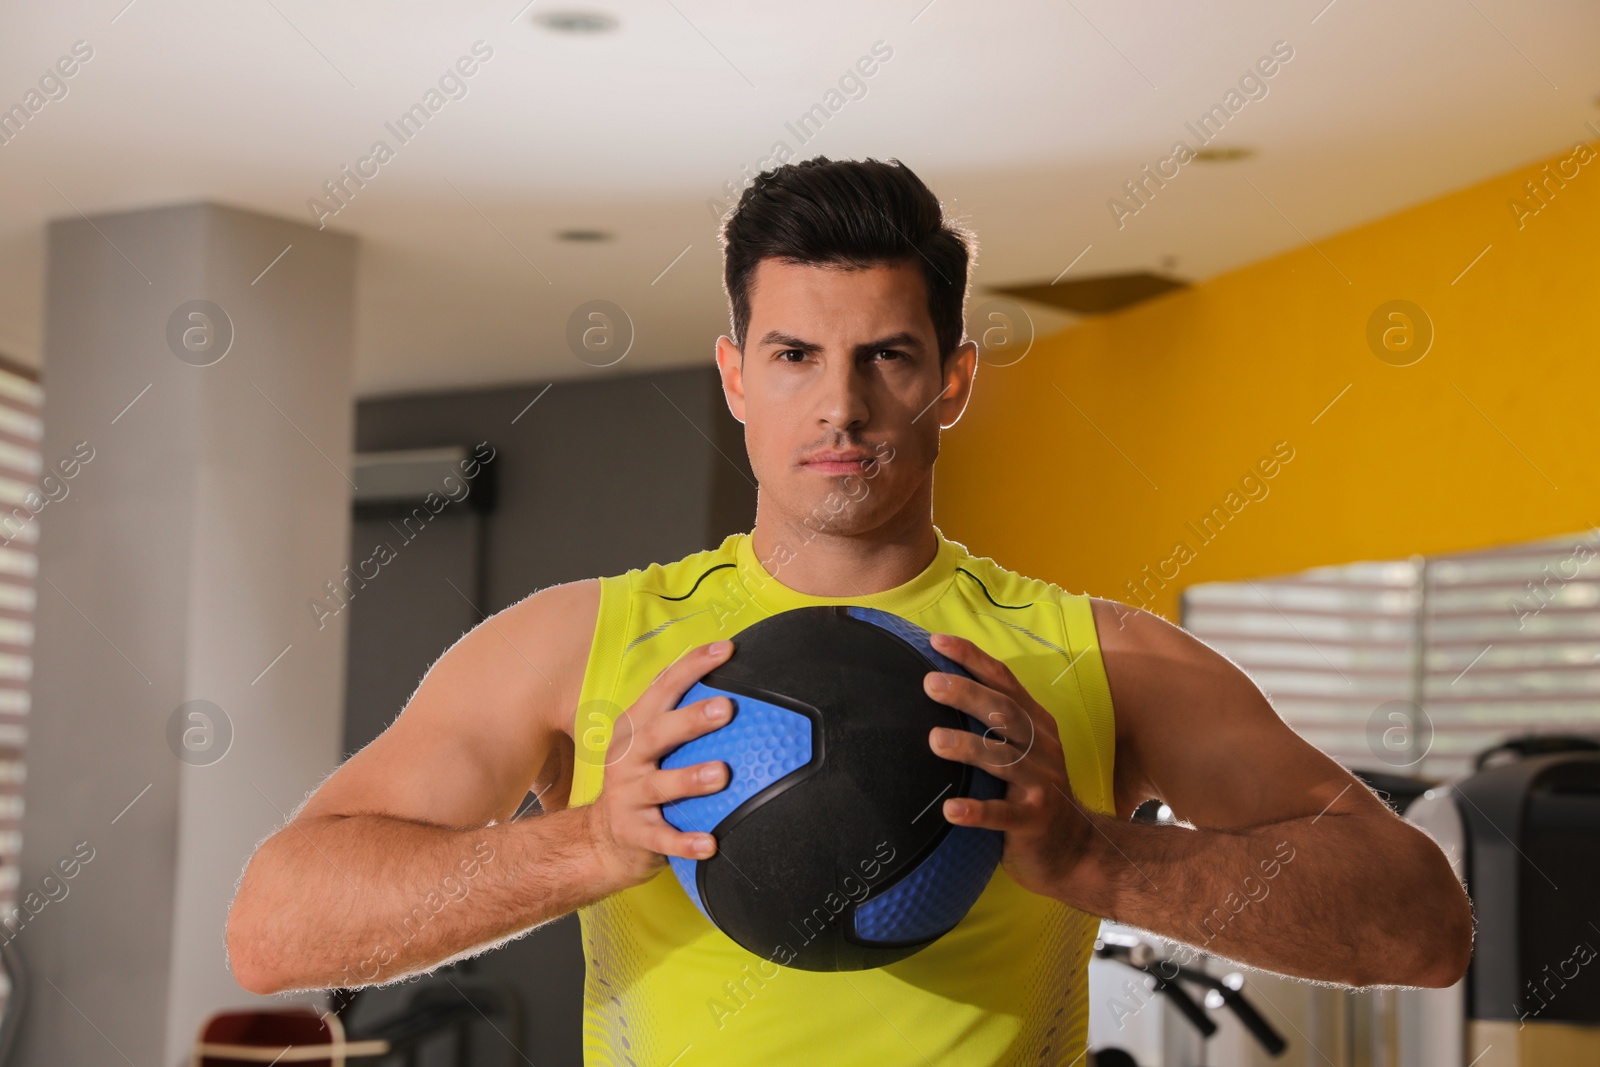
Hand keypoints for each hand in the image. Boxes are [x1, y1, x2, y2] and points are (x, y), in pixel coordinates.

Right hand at [582, 640, 734, 891]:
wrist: (602, 839)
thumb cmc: (642, 780)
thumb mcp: (650, 743)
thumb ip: (682, 716)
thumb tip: (740, 681)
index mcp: (634, 728)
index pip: (663, 688)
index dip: (692, 666)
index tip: (727, 649)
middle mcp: (627, 757)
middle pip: (658, 733)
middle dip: (691, 719)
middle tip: (727, 707)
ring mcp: (628, 796)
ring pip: (660, 786)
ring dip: (690, 779)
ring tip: (721, 773)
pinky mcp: (634, 834)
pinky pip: (663, 840)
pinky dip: (685, 842)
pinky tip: (711, 845)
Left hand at [922, 631, 1096, 900]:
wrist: (1074, 848)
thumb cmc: (1032, 790)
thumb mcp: (1022, 749)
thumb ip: (992, 723)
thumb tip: (939, 686)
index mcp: (1035, 724)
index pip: (1003, 682)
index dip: (973, 659)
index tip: (937, 642)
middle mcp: (1041, 747)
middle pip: (1004, 713)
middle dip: (968, 694)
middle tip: (930, 683)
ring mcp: (1041, 783)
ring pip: (1004, 759)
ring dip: (969, 748)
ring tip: (935, 739)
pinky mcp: (1034, 820)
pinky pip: (1003, 815)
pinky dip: (977, 812)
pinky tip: (950, 810)